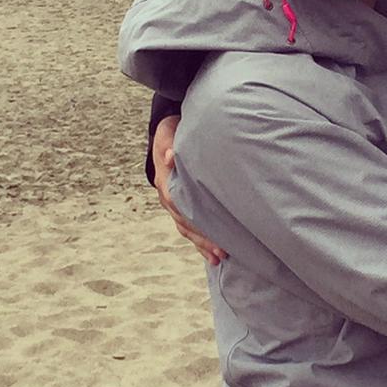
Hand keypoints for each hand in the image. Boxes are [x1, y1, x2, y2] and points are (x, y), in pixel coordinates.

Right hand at [153, 115, 225, 265]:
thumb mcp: (169, 129)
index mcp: (164, 177)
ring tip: (219, 257)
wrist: (168, 134)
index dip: (191, 215)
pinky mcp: (181, 208)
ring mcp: (173, 204)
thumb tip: (170, 157)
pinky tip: (212, 257)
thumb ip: (169, 142)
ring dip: (202, 244)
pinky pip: (188, 229)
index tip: (208, 226)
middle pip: (183, 221)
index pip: (176, 200)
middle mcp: (167, 194)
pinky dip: (200, 244)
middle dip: (202, 236)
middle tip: (222, 250)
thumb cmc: (173, 129)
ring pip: (186, 229)